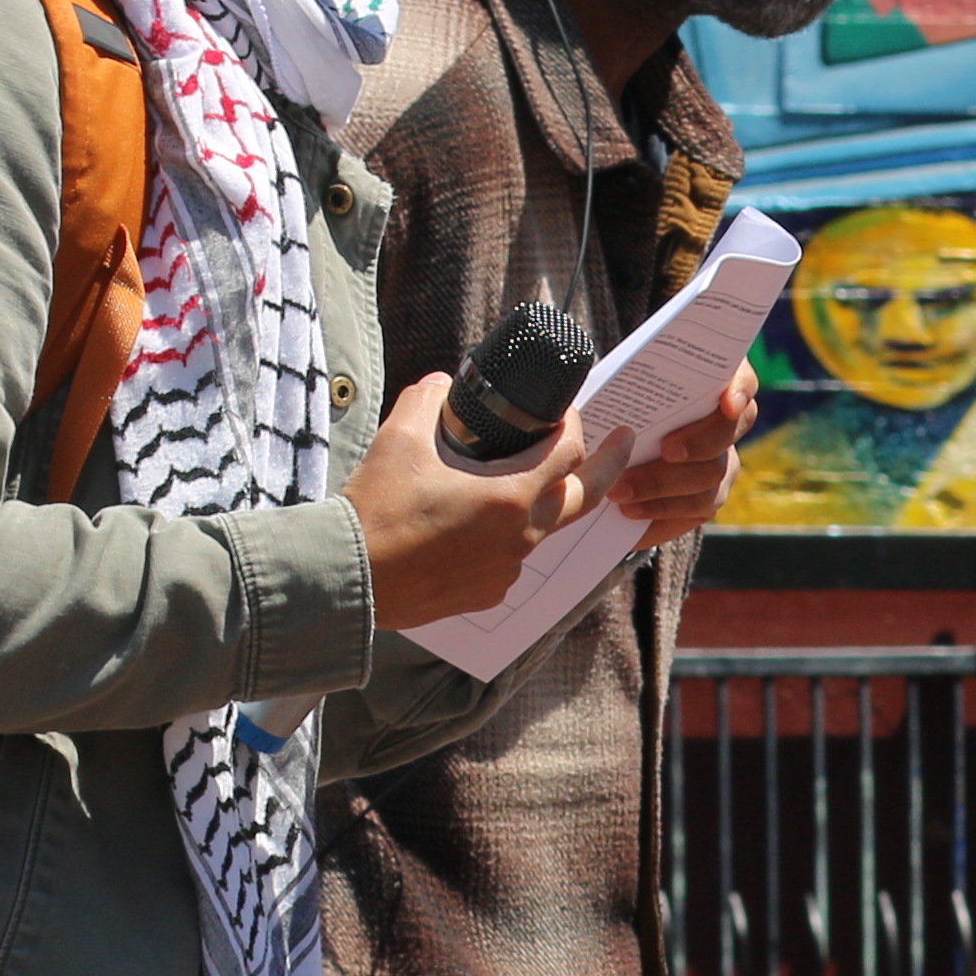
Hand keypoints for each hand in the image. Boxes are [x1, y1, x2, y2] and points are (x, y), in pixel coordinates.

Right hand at [346, 374, 605, 622]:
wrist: (350, 578)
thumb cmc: (375, 511)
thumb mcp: (398, 439)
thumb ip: (427, 401)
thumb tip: (441, 383)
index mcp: (512, 496)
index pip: (568, 453)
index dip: (572, 425)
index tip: (567, 412)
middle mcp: (522, 536)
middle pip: (586, 496)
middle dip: (610, 464)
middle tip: (625, 442)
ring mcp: (509, 569)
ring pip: (542, 528)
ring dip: (541, 501)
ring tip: (518, 481)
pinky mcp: (490, 593)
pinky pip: (512, 558)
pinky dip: (505, 535)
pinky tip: (477, 524)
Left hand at [611, 372, 756, 541]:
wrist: (603, 455)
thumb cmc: (612, 412)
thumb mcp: (614, 392)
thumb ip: (629, 389)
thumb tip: (624, 393)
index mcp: (705, 385)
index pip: (741, 380)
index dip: (740, 390)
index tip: (728, 404)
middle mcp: (723, 426)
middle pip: (727, 433)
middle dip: (700, 442)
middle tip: (666, 451)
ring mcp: (721, 464)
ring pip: (711, 475)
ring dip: (662, 483)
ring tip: (619, 489)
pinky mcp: (707, 500)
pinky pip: (696, 508)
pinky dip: (660, 509)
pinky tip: (628, 510)